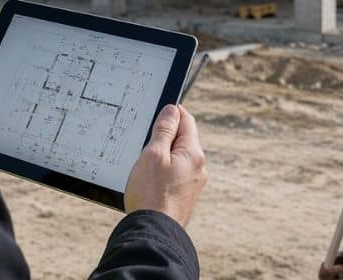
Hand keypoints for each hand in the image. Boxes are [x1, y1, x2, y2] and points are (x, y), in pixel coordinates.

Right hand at [124, 104, 206, 227]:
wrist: (154, 232)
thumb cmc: (151, 193)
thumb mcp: (153, 154)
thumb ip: (164, 130)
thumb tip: (172, 110)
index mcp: (193, 153)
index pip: (186, 120)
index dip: (170, 113)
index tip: (155, 114)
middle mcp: (198, 168)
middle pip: (183, 139)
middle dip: (164, 137)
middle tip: (144, 144)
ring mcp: (193, 183)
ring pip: (178, 158)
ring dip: (162, 156)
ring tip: (145, 167)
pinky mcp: (185, 196)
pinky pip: (175, 174)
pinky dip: (163, 172)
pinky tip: (150, 181)